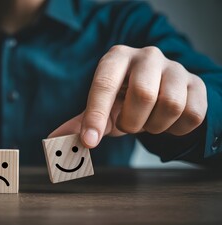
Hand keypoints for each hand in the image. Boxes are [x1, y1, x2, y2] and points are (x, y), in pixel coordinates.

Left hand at [49, 45, 206, 147]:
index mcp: (116, 58)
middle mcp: (147, 56)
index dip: (96, 114)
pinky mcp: (198, 84)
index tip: (89, 141)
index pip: (104, 84)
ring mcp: (175, 68)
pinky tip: (167, 121)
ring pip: (170, 106)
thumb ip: (80, 123)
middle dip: (132, 121)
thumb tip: (54, 139)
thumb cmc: (124, 101)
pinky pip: (191, 115)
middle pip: (143, 94)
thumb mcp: (102, 109)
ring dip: (154, 126)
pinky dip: (175, 129)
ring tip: (148, 120)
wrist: (159, 93)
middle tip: (129, 124)